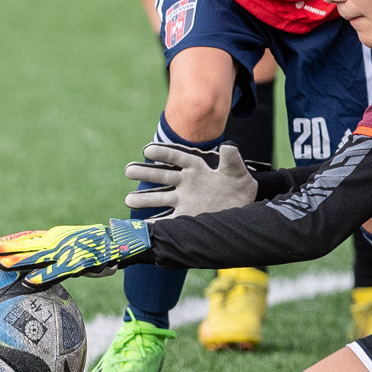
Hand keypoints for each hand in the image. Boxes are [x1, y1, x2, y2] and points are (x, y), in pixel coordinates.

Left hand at [0, 219, 150, 287]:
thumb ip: (60, 255)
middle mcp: (59, 240)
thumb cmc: (101, 247)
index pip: (27, 237)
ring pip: (38, 256)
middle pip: (27, 244)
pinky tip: (29, 282)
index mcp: (57, 236)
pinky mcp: (79, 262)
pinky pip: (58, 271)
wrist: (124, 241)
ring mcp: (68, 250)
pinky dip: (43, 277)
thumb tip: (43, 269)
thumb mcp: (76, 247)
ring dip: (19, 261)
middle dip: (4, 248)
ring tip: (0, 265)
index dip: (7, 241)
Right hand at [124, 142, 257, 216]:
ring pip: (160, 198)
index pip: (178, 158)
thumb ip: (232, 160)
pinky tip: (140, 226)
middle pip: (163, 176)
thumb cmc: (240, 186)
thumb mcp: (238, 172)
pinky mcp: (186, 217)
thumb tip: (229, 145)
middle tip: (128, 170)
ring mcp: (184, 201)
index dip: (163, 154)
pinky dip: (154, 224)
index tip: (147, 150)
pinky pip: (167, 220)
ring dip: (145, 199)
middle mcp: (186, 183)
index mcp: (197, 168)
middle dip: (146, 173)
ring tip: (128, 200)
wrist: (243, 209)